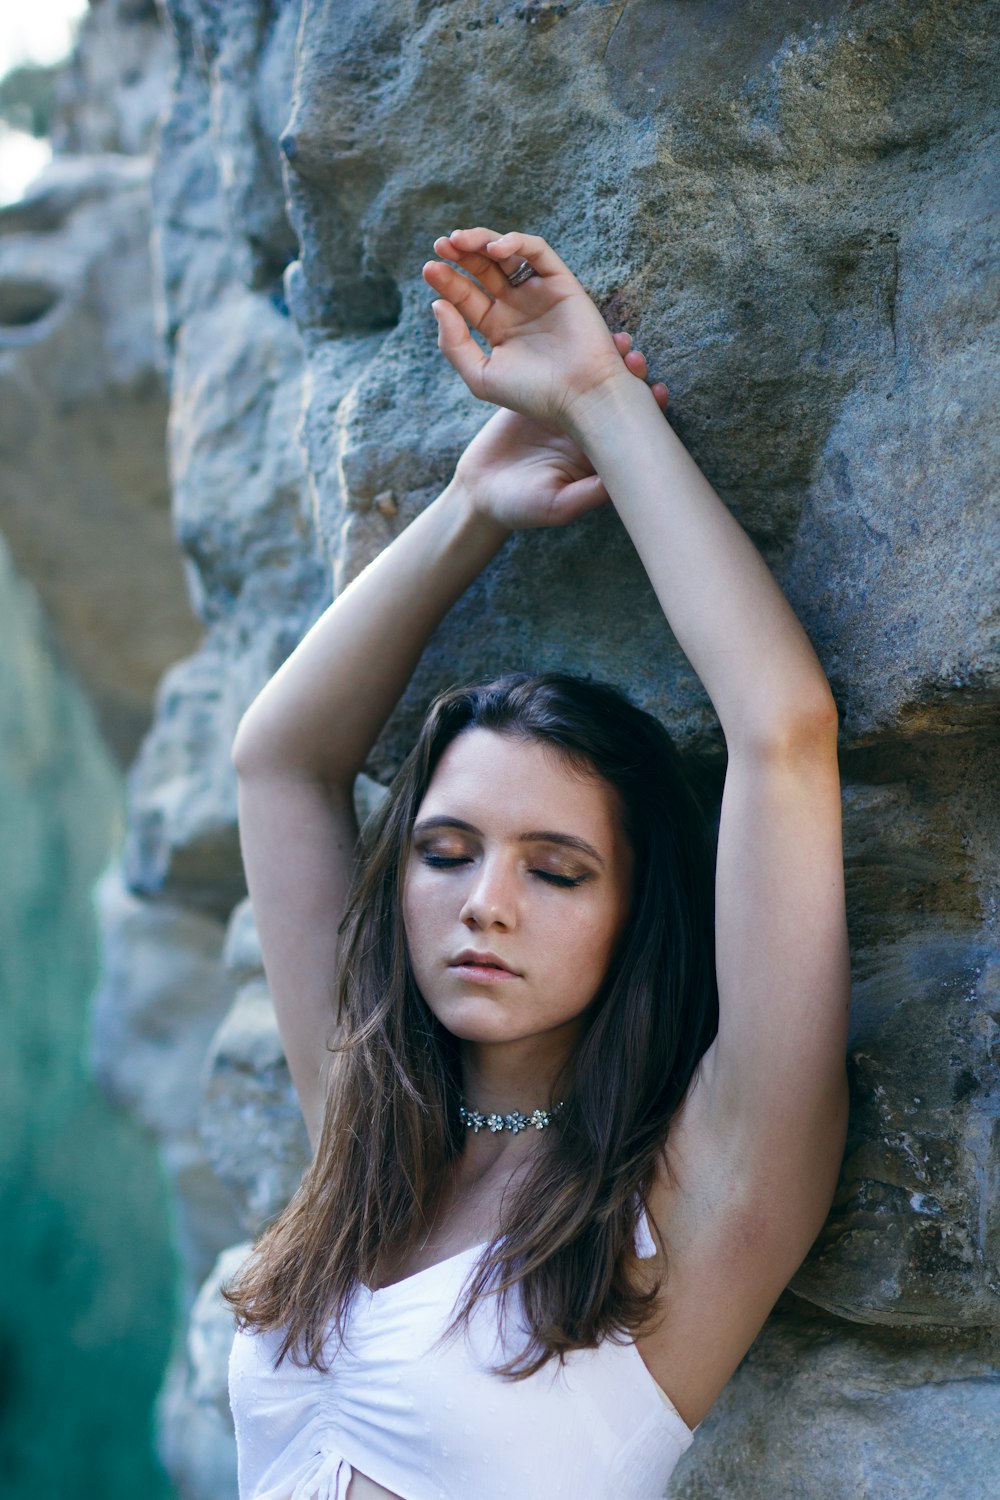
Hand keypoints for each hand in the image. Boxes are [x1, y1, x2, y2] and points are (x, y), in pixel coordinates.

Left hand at [423, 227, 660, 433]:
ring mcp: (539, 293)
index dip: (447, 280)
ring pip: (507, 254)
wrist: (580, 396)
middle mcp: (517, 307)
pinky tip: (495, 249)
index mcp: (497, 328)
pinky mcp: (561, 282)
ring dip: (481, 241)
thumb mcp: (481, 376)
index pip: (466, 296)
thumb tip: (438, 304)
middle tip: (441, 245)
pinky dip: (516, 242)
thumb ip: (454, 344)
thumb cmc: (533, 394)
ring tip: (459, 240)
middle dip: (460, 254)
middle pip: (483, 269)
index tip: (430, 269)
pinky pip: (537, 251)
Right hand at [453, 331, 666, 532]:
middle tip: (636, 359)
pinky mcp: (536, 397)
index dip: (648, 409)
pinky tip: (577, 338)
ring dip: (604, 359)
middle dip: (630, 376)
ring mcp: (561, 411)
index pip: (629, 428)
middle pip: (614, 397)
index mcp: (597, 454)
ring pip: (589, 380)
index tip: (659, 392)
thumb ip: (586, 495)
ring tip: (617, 342)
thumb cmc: (519, 508)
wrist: (479, 493)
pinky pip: (556, 372)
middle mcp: (584, 430)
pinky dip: (569, 356)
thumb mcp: (556, 506)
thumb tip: (620, 482)